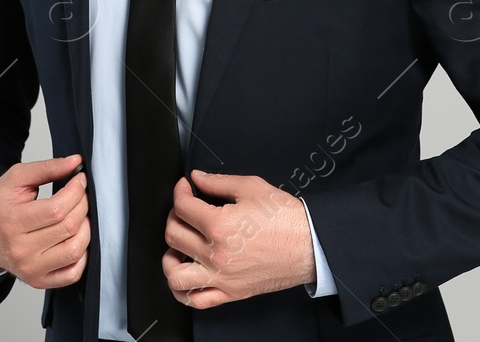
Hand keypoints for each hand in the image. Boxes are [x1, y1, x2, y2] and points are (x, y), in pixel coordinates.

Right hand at [0, 154, 90, 287]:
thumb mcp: (16, 178)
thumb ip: (46, 168)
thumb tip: (76, 162)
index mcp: (12, 222)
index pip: (56, 209)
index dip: (76, 191)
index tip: (80, 180)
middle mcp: (20, 250)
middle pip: (68, 228)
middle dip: (83, 205)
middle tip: (81, 195)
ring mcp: (29, 270)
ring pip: (74, 251)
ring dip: (86, 228)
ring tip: (80, 215)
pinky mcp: (38, 281)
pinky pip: (72, 274)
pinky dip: (82, 256)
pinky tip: (76, 238)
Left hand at [161, 170, 314, 306]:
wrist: (310, 244)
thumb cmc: (287, 219)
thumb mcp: (252, 188)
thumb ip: (219, 182)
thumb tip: (198, 178)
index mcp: (220, 226)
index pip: (183, 207)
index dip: (180, 191)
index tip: (185, 187)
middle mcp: (217, 255)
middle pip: (173, 236)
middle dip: (174, 216)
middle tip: (184, 209)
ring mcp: (222, 277)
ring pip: (175, 275)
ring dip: (170, 257)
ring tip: (179, 246)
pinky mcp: (230, 292)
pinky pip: (195, 300)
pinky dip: (183, 290)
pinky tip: (187, 274)